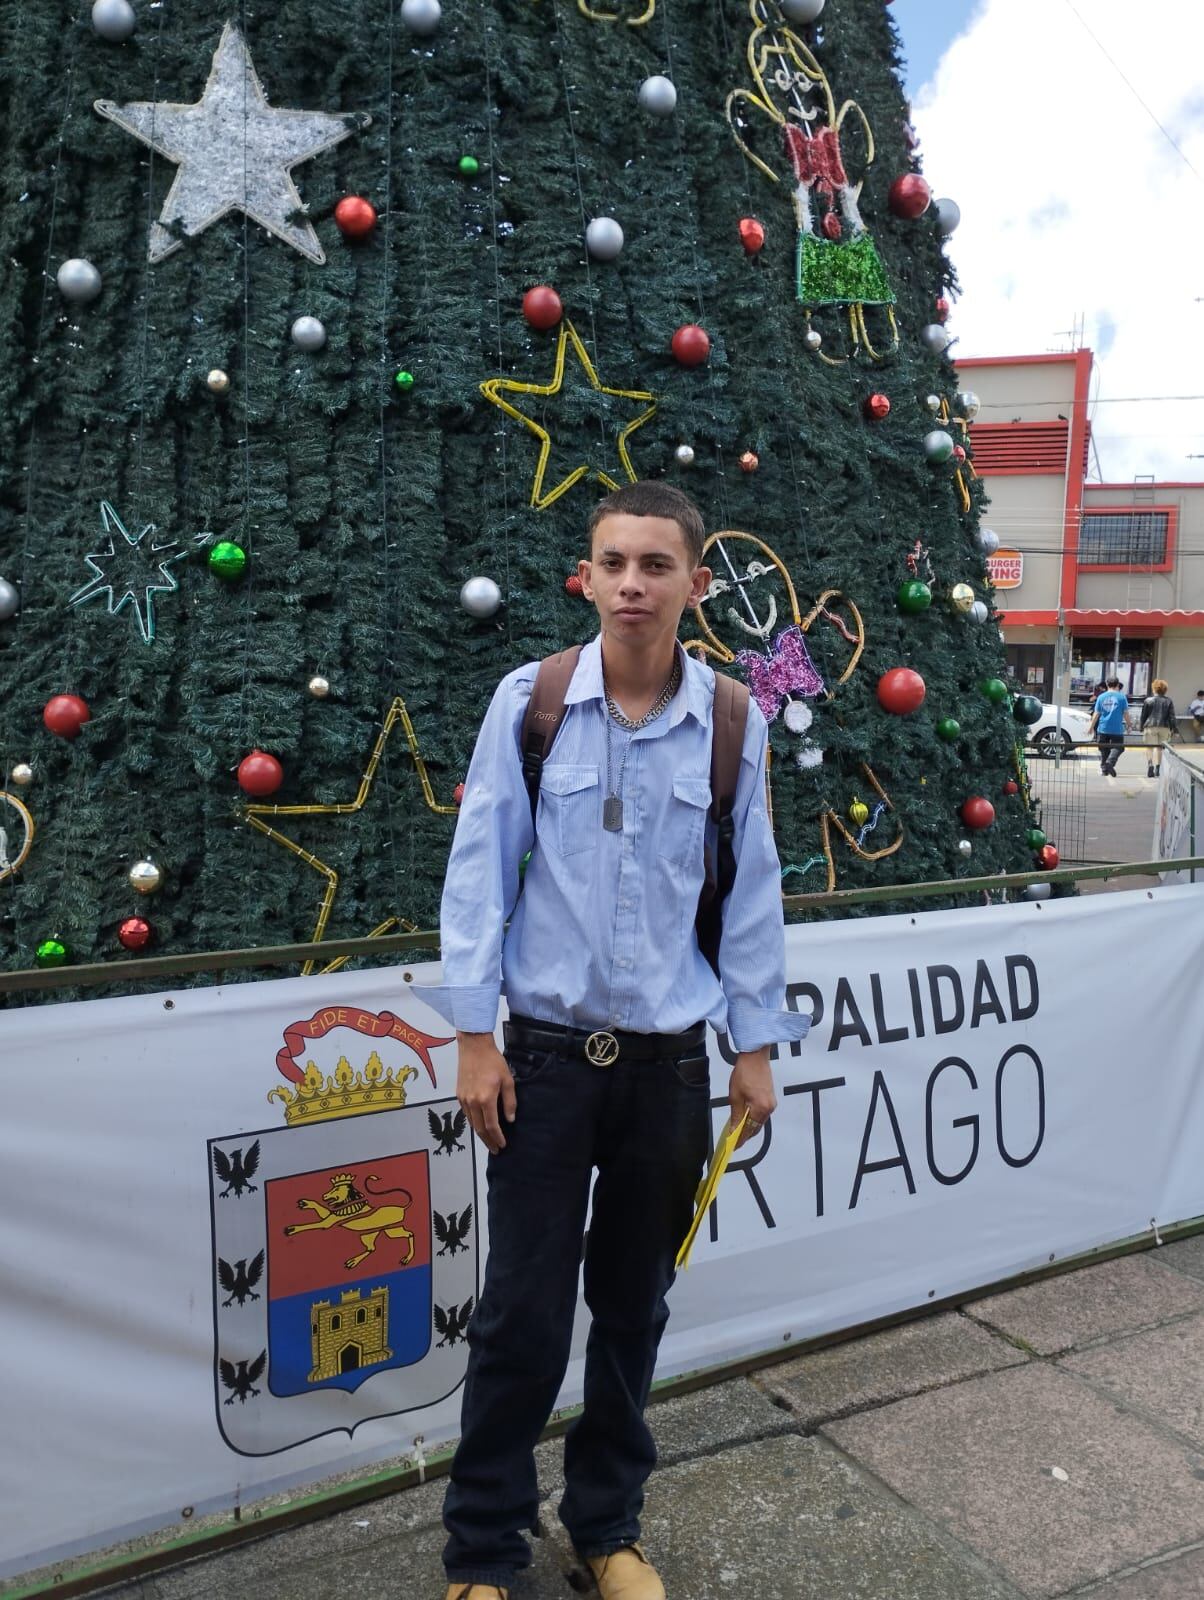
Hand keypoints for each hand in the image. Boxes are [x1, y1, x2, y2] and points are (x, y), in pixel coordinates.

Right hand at [456, 1032, 516, 1153]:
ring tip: (489, 1140)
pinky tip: (480, 1124)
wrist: (474, 1047)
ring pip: (471, 1123)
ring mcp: (463, 1099)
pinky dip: (474, 1122)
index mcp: (486, 1098)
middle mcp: (472, 1101)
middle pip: (479, 1129)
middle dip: (488, 1141)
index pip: (492, 1126)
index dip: (497, 1138)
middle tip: (495, 1149)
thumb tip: (510, 1119)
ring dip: (480, 1134)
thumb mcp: (508, 1080)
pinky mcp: (459, 1094)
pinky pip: (466, 1114)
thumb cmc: (493, 1061)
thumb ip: (510, 1101)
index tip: (503, 1145)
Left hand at [729, 1048, 775, 1148]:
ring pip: (759, 1120)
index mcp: (761, 1109)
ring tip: (737, 1129)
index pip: (750, 1130)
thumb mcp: (735, 1096)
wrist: (755, 1057)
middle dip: (745, 1134)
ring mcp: (771, 1103)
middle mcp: (769, 1108)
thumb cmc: (744, 1073)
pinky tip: (744, 1117)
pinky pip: (761, 1113)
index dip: (741, 1139)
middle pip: (756, 1127)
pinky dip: (753, 1117)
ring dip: (749, 1125)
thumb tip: (734, 1131)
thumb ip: (736, 1116)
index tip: (734, 1146)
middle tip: (734, 1140)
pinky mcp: (771, 1098)